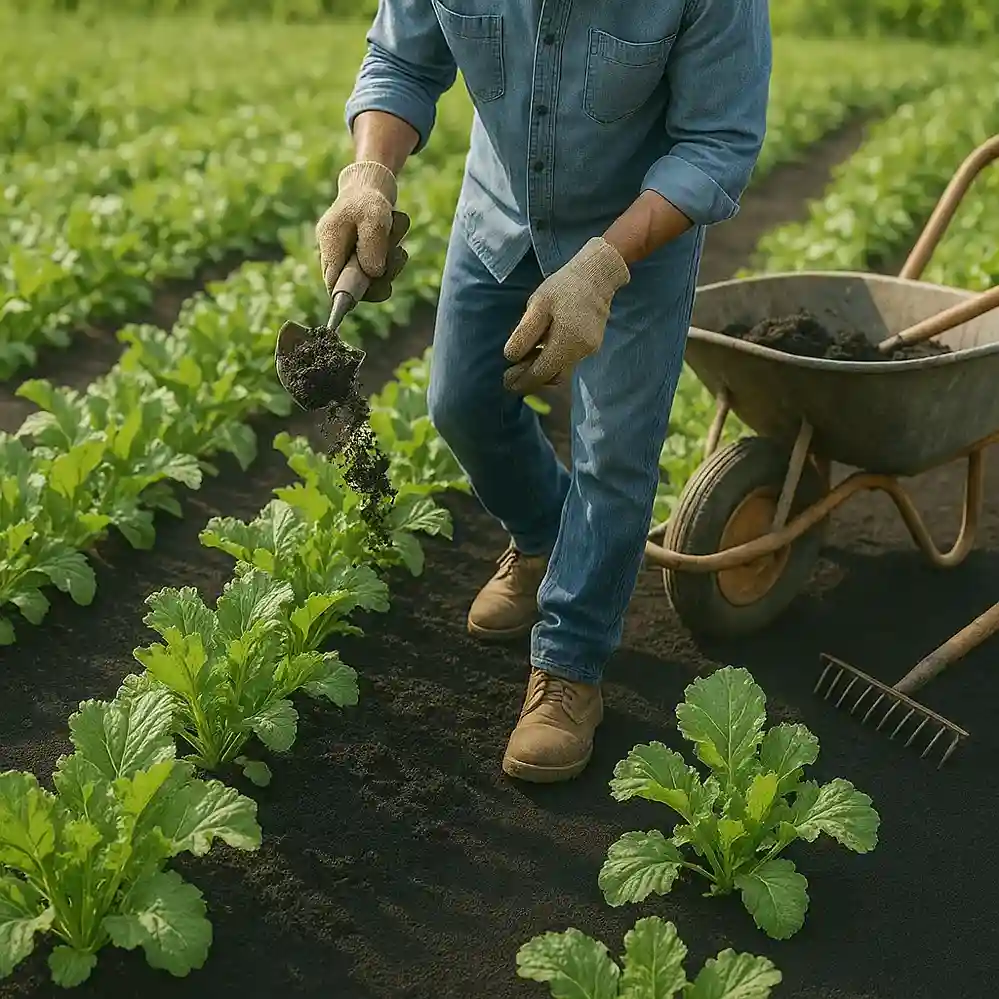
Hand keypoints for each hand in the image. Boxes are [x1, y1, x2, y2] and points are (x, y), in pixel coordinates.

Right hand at [315, 160, 410, 302]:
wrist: (372, 183)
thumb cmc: (371, 198)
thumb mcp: (374, 219)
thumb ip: (372, 248)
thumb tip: (373, 275)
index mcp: (328, 241)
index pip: (332, 281)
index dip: (348, 293)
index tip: (369, 292)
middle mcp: (334, 250)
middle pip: (351, 284)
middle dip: (376, 280)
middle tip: (396, 259)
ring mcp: (346, 253)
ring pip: (366, 279)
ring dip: (387, 270)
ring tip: (399, 250)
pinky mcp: (360, 254)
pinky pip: (374, 270)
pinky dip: (389, 264)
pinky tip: (397, 248)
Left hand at [502, 237, 629, 394]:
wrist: (597, 275)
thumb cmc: (563, 287)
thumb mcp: (537, 306)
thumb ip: (525, 334)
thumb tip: (511, 358)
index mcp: (567, 342)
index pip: (541, 373)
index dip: (522, 381)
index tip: (507, 381)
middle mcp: (580, 353)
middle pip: (552, 377)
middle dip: (531, 379)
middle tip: (511, 376)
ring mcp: (589, 351)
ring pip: (560, 370)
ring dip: (541, 369)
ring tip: (524, 361)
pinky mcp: (592, 346)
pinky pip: (568, 361)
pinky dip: (552, 360)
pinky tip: (541, 350)